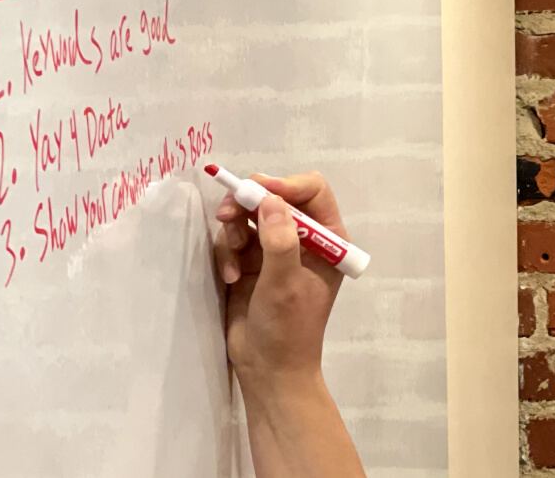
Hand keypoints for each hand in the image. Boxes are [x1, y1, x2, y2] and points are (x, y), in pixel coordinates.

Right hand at [212, 172, 348, 381]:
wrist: (269, 369)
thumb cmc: (289, 329)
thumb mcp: (285, 284)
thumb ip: (280, 240)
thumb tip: (271, 200)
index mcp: (328, 240)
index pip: (312, 192)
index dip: (286, 185)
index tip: (258, 190)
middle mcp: (303, 239)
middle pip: (274, 197)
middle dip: (249, 203)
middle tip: (227, 213)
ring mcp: (275, 249)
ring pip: (249, 215)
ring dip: (235, 230)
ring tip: (233, 260)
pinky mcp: (251, 261)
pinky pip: (234, 238)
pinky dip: (228, 252)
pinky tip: (230, 276)